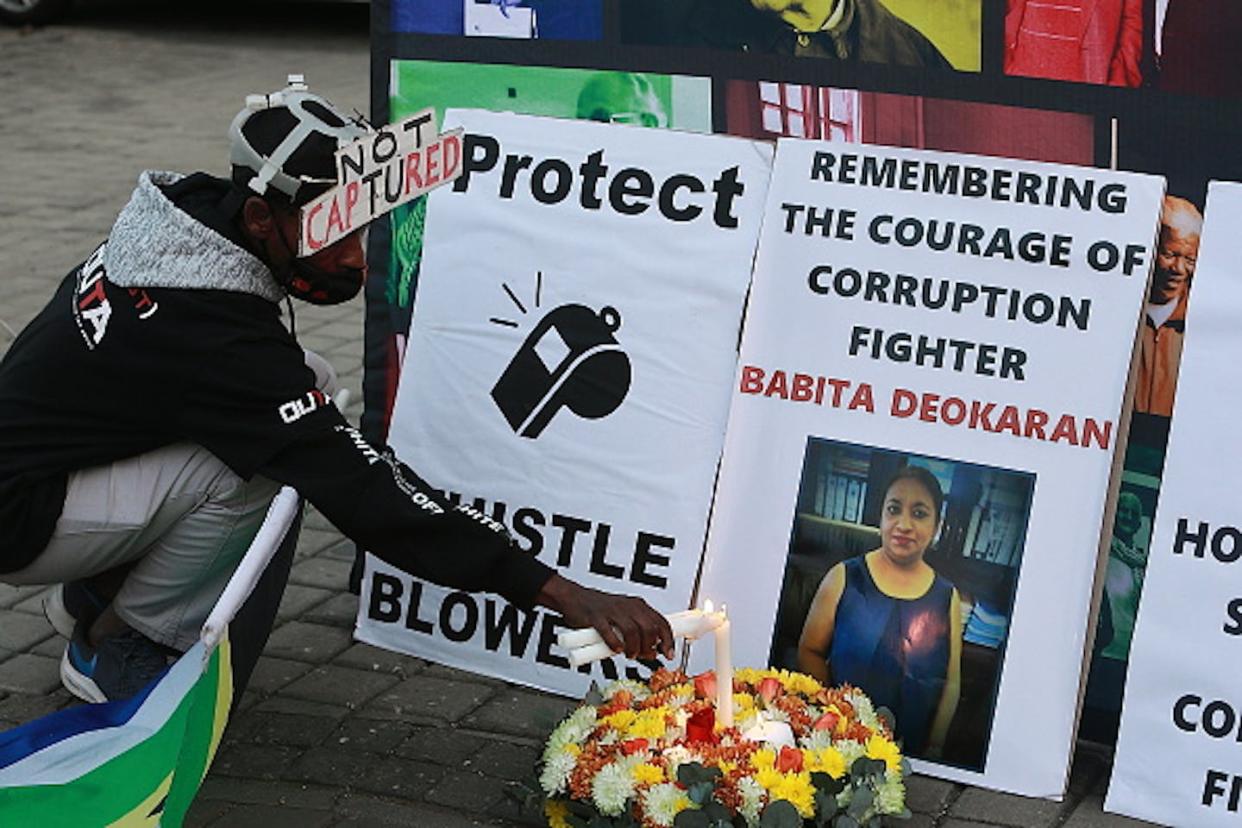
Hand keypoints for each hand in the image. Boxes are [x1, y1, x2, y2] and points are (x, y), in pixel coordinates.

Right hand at [537, 574, 674, 660]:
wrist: (574, 599)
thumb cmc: (600, 610)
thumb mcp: (625, 617)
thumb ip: (639, 633)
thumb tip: (651, 652)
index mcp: (637, 605)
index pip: (661, 622)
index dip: (668, 640)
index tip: (668, 654)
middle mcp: (627, 606)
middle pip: (649, 628)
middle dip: (649, 647)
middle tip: (644, 656)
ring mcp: (612, 611)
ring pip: (632, 631)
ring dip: (633, 648)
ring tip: (629, 654)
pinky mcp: (596, 617)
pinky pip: (609, 632)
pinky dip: (615, 644)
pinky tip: (616, 649)